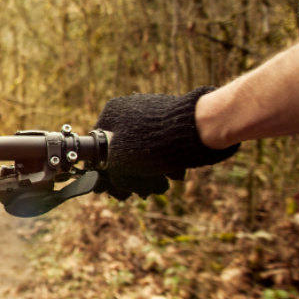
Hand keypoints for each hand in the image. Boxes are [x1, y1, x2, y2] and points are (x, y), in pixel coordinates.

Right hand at [93, 86, 239, 199]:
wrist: (198, 127)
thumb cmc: (153, 143)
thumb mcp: (120, 162)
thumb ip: (111, 173)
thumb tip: (112, 185)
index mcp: (113, 112)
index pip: (101, 143)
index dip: (107, 168)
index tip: (115, 185)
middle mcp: (130, 109)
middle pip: (125, 149)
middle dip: (132, 172)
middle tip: (140, 190)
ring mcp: (152, 112)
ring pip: (145, 150)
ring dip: (149, 171)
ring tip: (158, 186)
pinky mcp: (173, 120)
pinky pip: (162, 145)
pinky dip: (164, 161)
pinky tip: (172, 174)